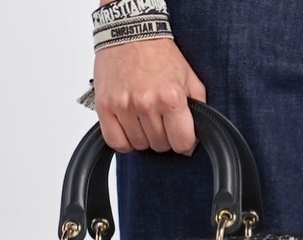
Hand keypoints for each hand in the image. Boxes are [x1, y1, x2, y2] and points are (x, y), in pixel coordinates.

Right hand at [93, 38, 205, 154]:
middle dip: (163, 136)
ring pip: (139, 145)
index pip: (182, 143)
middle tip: (160, 119)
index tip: (180, 135)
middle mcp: (146, 103)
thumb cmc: (159, 55)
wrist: (129, 31)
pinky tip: (129, 127)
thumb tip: (194, 140)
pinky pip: (116, 142)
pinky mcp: (105, 107)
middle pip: (160, 146)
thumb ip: (197, 109)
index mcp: (171, 97)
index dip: (184, 142)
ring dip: (143, 137)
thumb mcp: (189, 78)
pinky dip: (123, 140)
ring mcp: (123, 106)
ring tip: (143, 117)